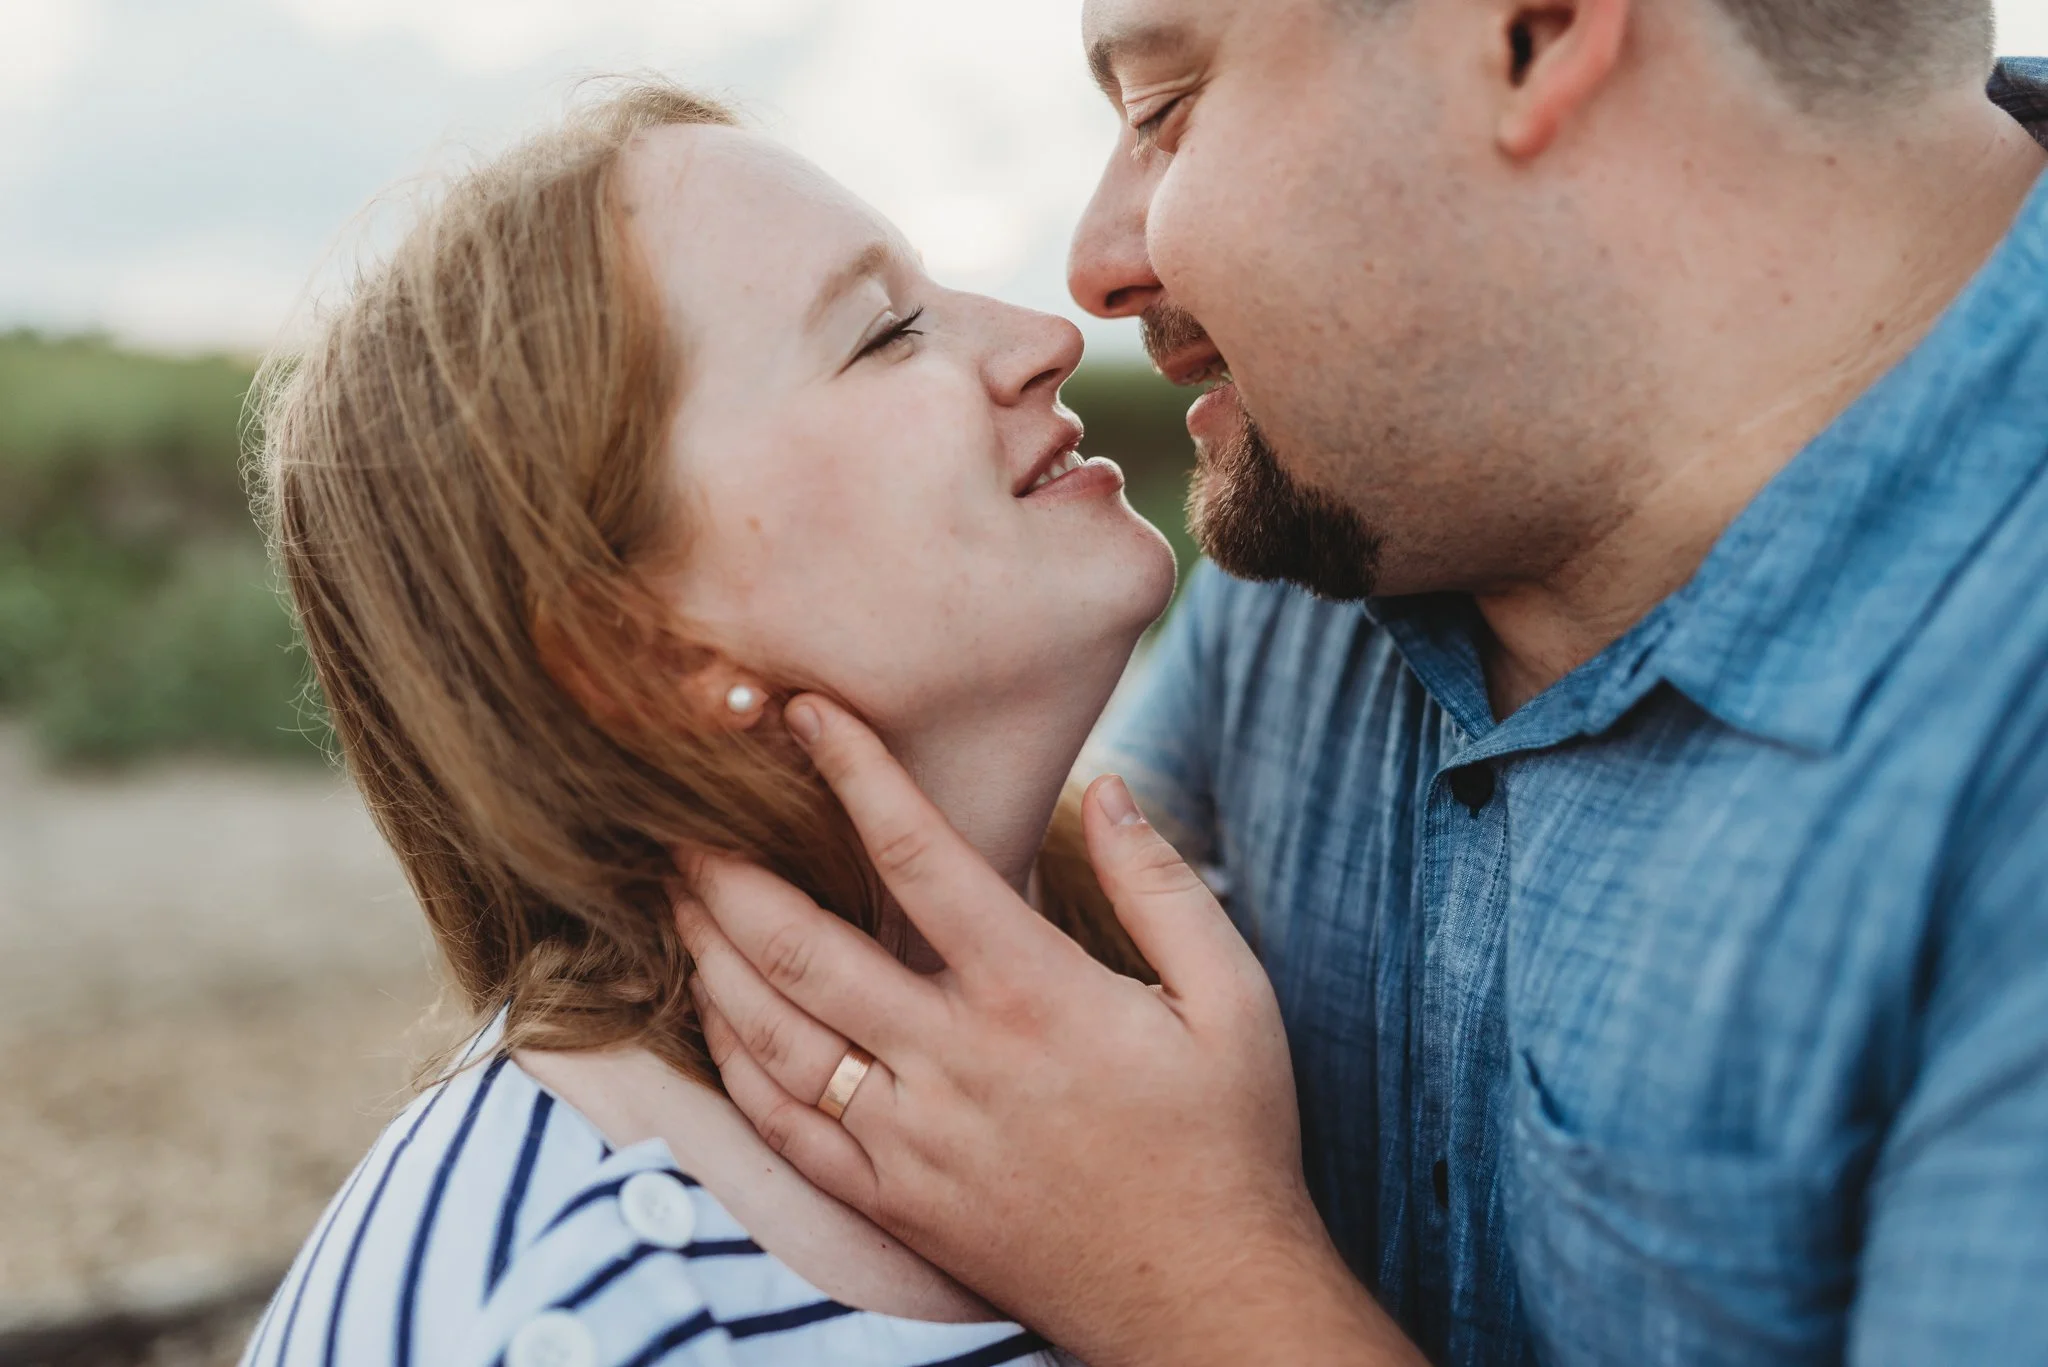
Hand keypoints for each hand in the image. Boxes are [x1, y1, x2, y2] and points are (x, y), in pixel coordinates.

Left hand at [674, 696, 1415, 1366]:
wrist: (1203, 1301)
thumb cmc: (1226, 1139)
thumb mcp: (1233, 999)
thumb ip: (1164, 885)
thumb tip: (1106, 787)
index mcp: (1038, 997)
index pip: (922, 859)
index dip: (855, 775)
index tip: (805, 714)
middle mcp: (957, 1063)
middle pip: (805, 948)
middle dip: (730, 871)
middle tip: (679, 812)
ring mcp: (912, 1141)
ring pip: (773, 1034)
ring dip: (710, 955)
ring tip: (675, 892)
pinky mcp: (892, 1202)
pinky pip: (782, 1126)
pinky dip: (732, 1059)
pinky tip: (712, 1008)